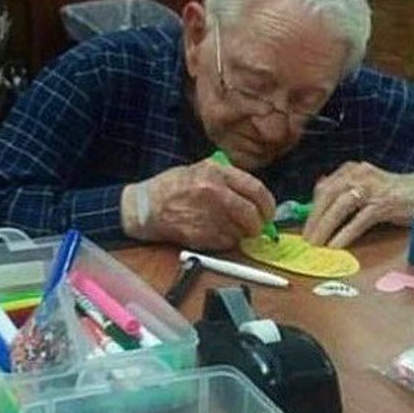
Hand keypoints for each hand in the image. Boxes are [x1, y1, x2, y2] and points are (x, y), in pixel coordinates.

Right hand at [121, 157, 275, 249]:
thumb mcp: (201, 169)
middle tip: (257, 227)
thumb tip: (256, 197)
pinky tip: (215, 233)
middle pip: (252, 214)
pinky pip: (227, 243)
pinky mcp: (201, 236)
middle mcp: (214, 193)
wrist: (145, 207)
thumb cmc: (172, 187)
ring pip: (241, 231)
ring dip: (241, 233)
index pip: (256, 190)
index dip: (268, 204)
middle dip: (259, 224)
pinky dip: (227, 241)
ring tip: (229, 227)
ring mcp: (208, 216)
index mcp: (217, 173)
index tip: (269, 212)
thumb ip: (229, 179)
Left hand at [302, 161, 413, 247]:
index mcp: (351, 170)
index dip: (311, 210)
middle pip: (327, 196)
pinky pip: (358, 220)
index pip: (323, 188)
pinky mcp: (383, 203)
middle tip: (306, 241)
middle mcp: (358, 174)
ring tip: (316, 246)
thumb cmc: (392, 193)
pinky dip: (345, 234)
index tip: (304, 229)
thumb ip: (343, 191)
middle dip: (314, 220)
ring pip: (340, 207)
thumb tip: (319, 199)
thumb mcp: (364, 187)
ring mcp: (371, 187)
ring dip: (325, 228)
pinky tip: (336, 246)